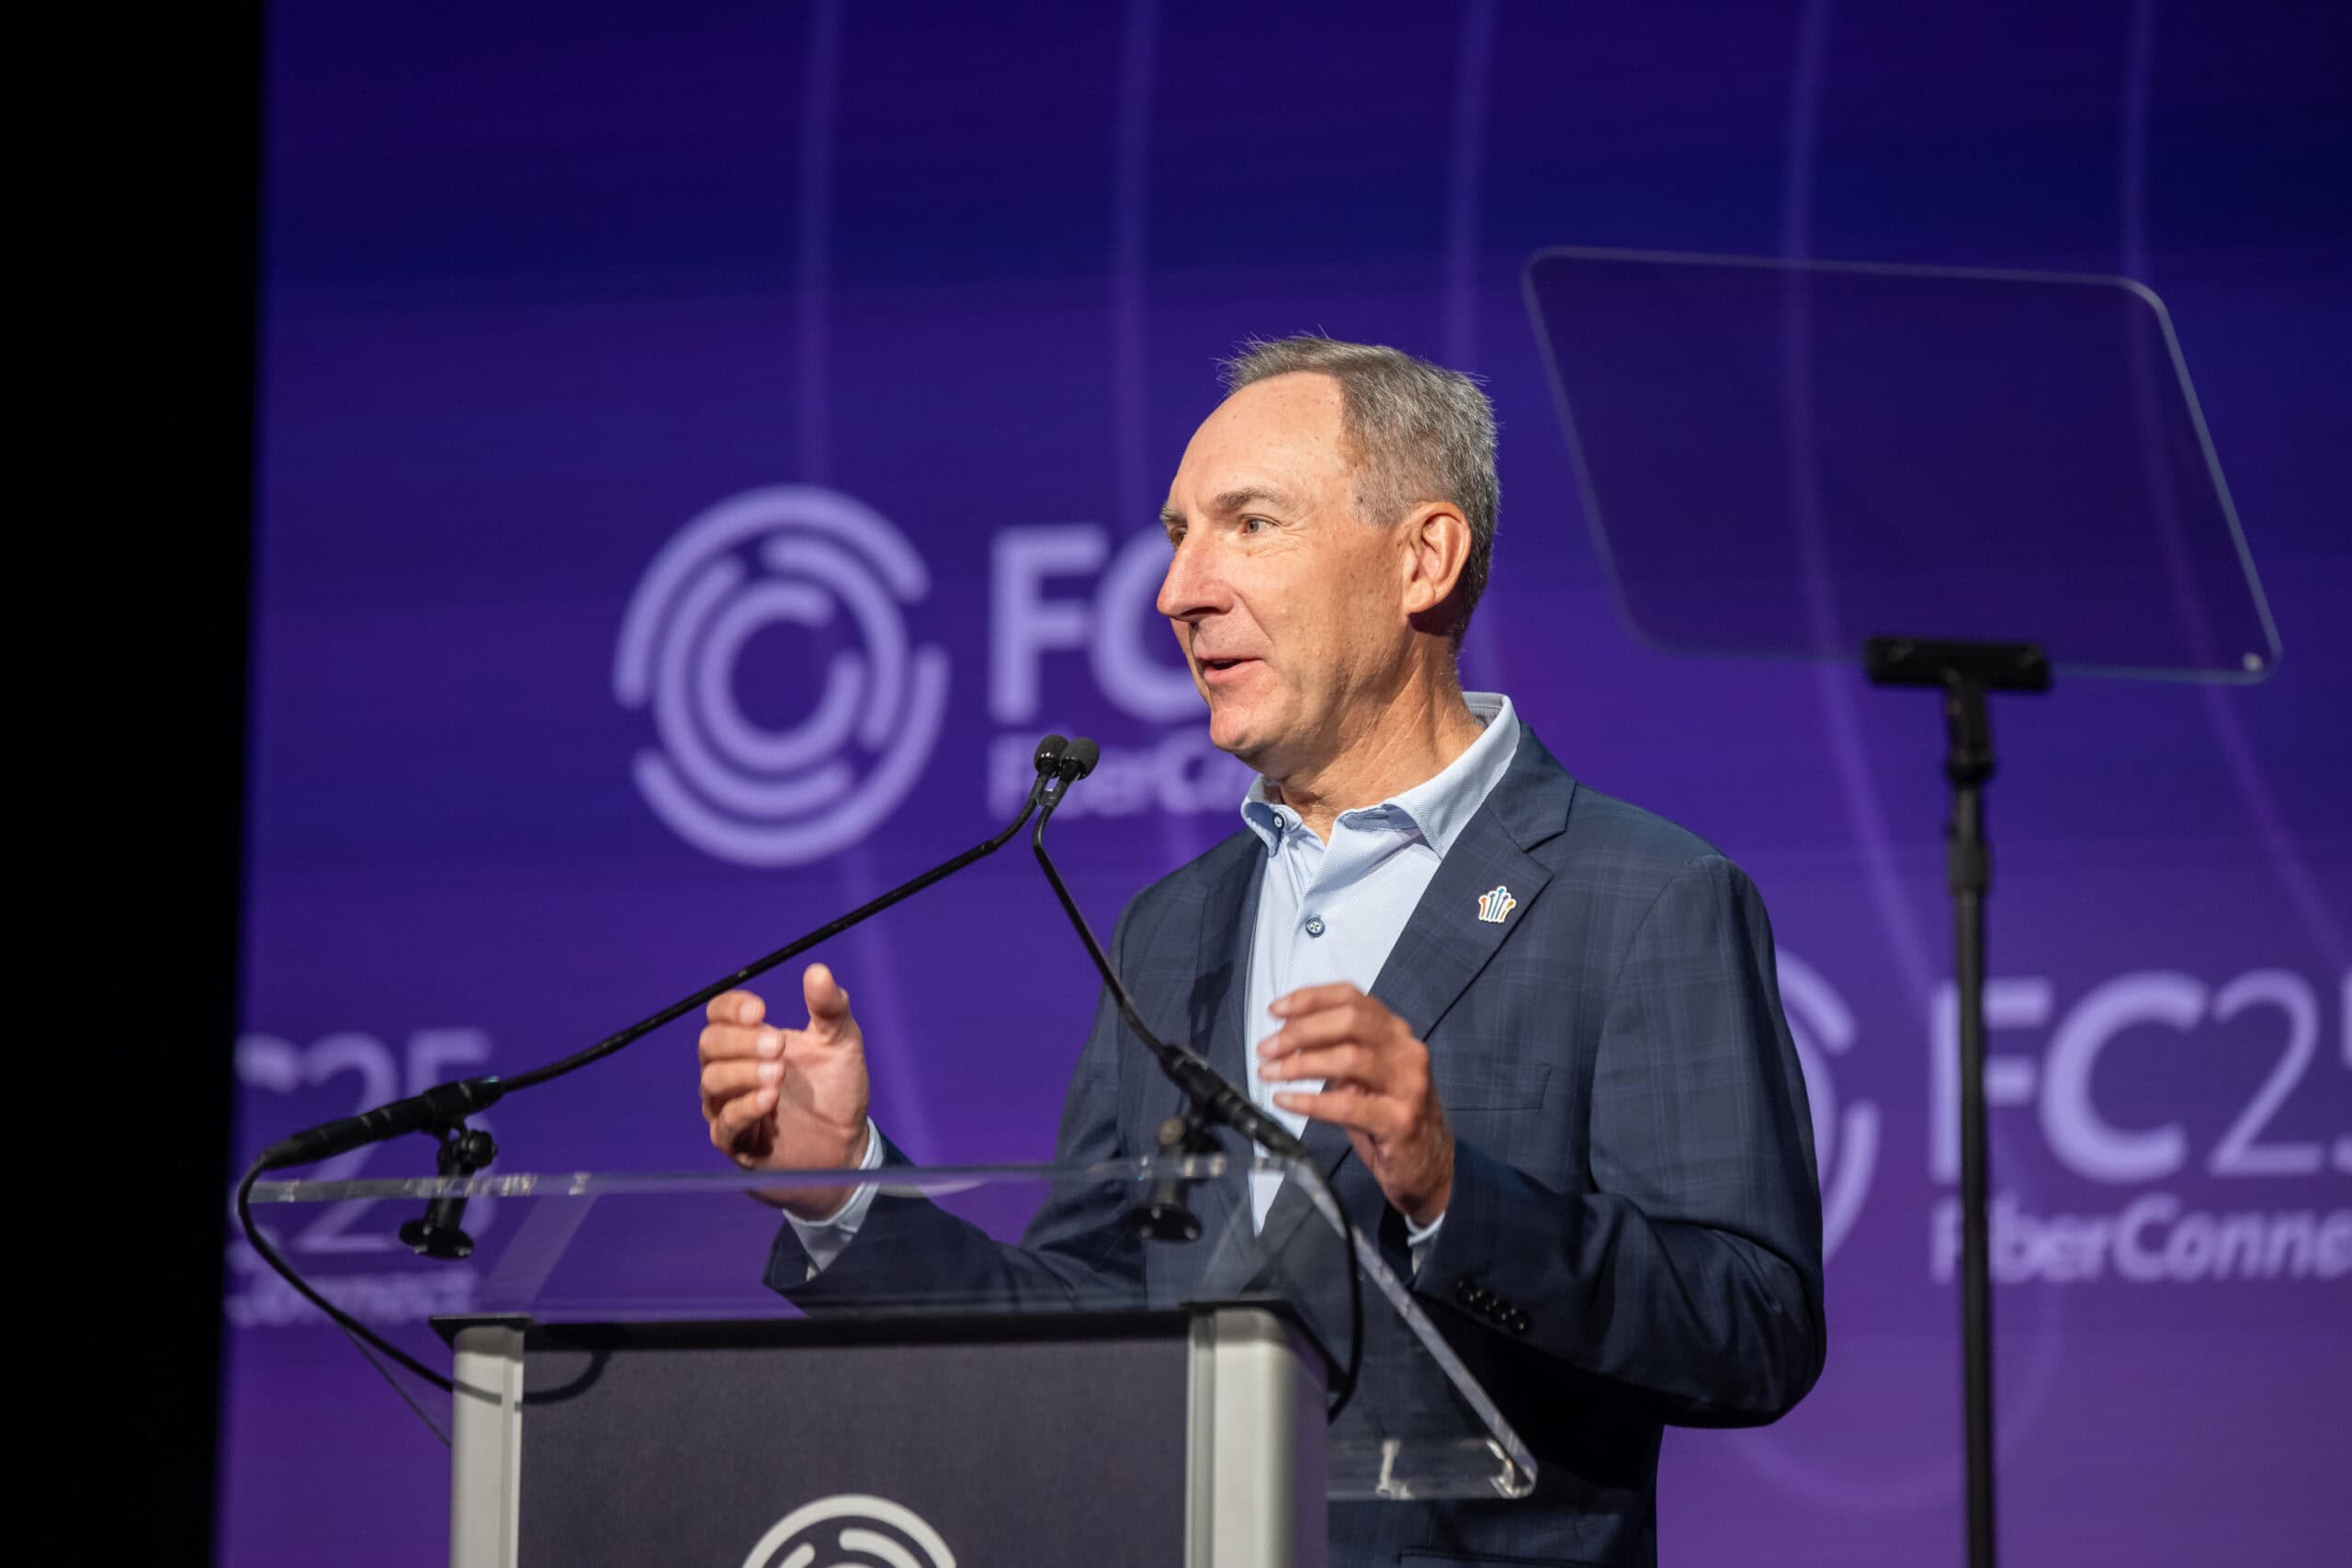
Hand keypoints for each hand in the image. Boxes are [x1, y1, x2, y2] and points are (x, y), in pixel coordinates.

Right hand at [697, 963, 871, 1218]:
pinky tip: (770, 1099)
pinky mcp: (737, 1143)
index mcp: (750, 1040)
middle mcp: (732, 1071)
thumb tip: (818, 970)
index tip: (760, 1010)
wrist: (848, 1146)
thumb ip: (830, 1008)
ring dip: (743, 1073)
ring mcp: (730, 1107)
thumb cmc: (837, 1089)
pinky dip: (746, 1108)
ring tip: (778, 1072)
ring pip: (711, 1082)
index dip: (732, 1008)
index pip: (719, 1015)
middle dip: (740, 1041)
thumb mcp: (842, 1043)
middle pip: (709, 1044)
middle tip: (778, 1044)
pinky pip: (725, 1124)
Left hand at [1257, 982, 1452, 1225]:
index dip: (1310, 999)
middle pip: (1349, 1021)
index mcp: (1395, 1032)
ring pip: (1348, 1058)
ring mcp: (1408, 1085)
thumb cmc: (1389, 1117)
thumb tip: (1288, 1038)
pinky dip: (1310, 1101)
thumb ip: (1338, 1051)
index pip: (1351, 997)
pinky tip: (1285, 1101)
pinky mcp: (1400, 1121)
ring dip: (1300, 1064)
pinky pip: (1348, 1105)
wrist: (1431, 1167)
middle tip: (1266, 1048)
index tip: (1275, 1011)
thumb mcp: (1366, 1076)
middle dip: (1300, 1031)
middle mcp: (1406, 1050)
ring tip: (1269, 1074)